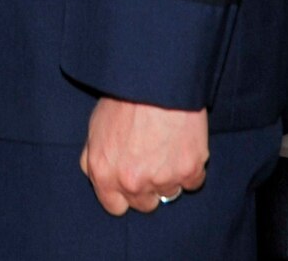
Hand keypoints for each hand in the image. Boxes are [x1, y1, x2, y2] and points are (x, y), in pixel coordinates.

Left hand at [79, 98, 208, 214]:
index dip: (123, 195)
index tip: (130, 183)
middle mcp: (131, 182)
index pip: (114, 206)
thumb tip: (98, 172)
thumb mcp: (95, 126)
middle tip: (151, 160)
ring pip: (169, 192)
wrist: (155, 80)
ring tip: (166, 145)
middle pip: (144, 204)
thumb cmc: (123, 97)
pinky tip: (182, 145)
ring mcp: (162, 179)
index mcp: (103, 172)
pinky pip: (193, 182)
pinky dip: (190, 168)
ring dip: (170, 175)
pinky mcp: (189, 171)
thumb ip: (94, 156)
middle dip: (147, 187)